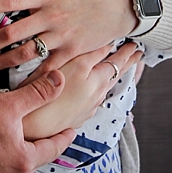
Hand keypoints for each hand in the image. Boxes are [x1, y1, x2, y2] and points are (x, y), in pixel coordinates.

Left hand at [0, 0, 136, 70]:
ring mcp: (61, 34)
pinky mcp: (73, 50)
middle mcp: (50, 15)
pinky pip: (48, 67)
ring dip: (3, 62)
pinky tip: (19, 84)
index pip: (8, 0)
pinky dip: (32, 77)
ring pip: (25, 52)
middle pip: (11, 32)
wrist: (122, 1)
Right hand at [0, 72, 76, 172]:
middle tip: (42, 133)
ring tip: (13, 141)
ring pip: (9, 168)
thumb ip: (37, 94)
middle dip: (37, 146)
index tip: (71, 131)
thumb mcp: (8, 104)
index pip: (52, 149)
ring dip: (13, 155)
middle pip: (31, 160)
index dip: (63, 137)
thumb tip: (60, 81)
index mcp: (23, 161)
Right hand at [20, 42, 142, 139]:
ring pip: (106, 88)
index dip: (127, 53)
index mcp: (97, 81)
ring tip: (119, 68)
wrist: (34, 127)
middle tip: (137, 54)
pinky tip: (96, 89)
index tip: (135, 45)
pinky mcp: (77, 116)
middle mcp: (96, 96)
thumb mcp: (71, 65)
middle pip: (115, 76)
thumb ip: (90, 55)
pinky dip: (101, 88)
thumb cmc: (49, 92)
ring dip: (114, 76)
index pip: (117, 63)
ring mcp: (87, 108)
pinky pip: (95, 99)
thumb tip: (108, 45)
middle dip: (127, 64)